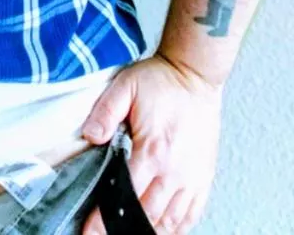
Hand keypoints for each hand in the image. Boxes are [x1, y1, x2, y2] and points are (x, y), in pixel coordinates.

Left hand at [80, 54, 221, 233]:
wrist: (195, 74)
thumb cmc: (161, 81)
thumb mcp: (125, 86)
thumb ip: (104, 112)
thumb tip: (89, 136)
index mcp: (152, 151)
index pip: (124, 194)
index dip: (104, 217)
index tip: (90, 231)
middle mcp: (174, 171)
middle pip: (146, 215)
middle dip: (123, 228)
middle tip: (105, 233)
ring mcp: (192, 178)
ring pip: (170, 222)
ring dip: (149, 230)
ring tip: (130, 231)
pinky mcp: (204, 177)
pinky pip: (192, 215)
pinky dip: (176, 228)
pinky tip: (162, 229)